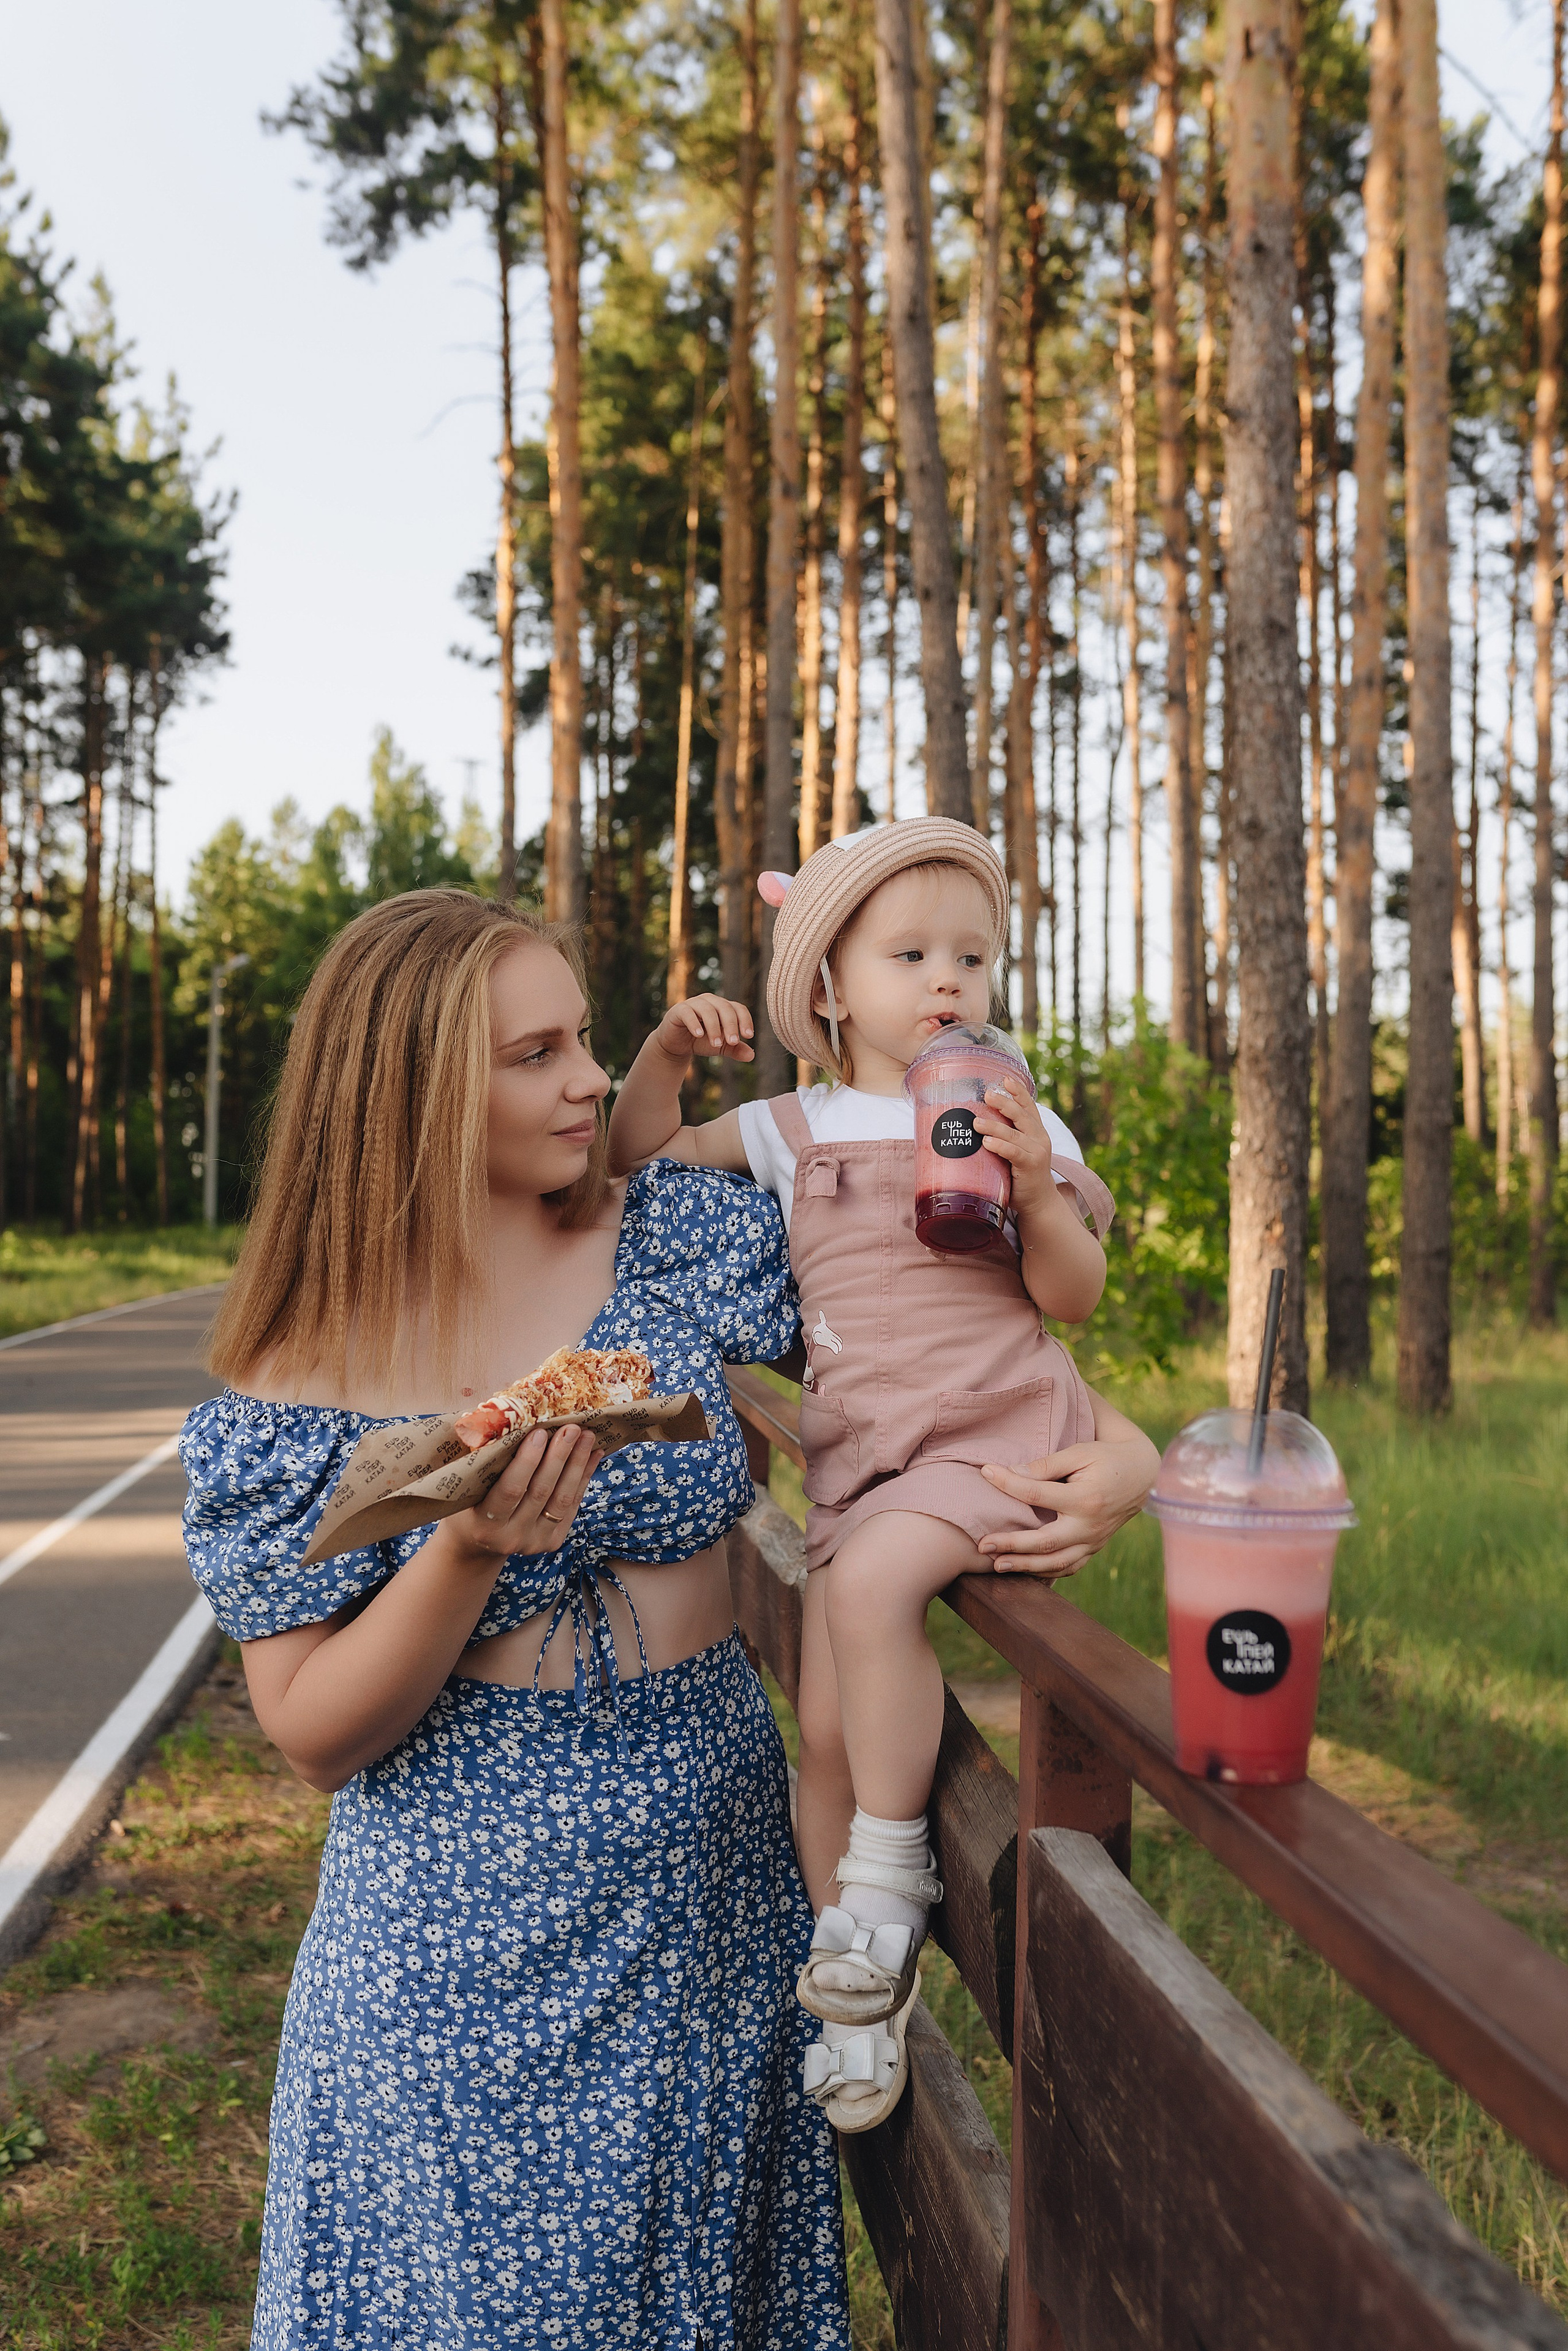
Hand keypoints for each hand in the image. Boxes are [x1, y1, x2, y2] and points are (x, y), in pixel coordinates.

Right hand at [446, 1425, 601, 1564]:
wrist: (476, 1545)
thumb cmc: (468, 1505)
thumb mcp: (465, 1488)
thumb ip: (482, 1462)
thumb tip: (501, 1418)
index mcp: (485, 1524)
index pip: (510, 1490)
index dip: (527, 1461)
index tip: (539, 1432)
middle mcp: (511, 1537)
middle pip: (541, 1492)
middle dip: (559, 1456)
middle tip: (571, 1427)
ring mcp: (535, 1542)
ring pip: (562, 1499)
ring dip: (577, 1464)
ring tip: (587, 1436)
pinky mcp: (552, 1542)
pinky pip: (572, 1505)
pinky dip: (583, 1477)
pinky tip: (593, 1454)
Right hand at [655, 995, 754, 1065]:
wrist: (676, 1045)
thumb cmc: (700, 1041)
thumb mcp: (720, 1046)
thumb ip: (735, 1049)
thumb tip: (752, 1055)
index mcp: (723, 1007)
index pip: (738, 1008)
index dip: (745, 1020)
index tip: (748, 1035)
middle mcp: (710, 1001)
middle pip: (725, 1008)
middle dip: (731, 1025)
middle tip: (733, 1042)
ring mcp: (694, 1004)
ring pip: (708, 1010)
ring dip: (714, 1027)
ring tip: (716, 1044)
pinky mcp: (679, 1010)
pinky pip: (688, 1013)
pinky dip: (694, 1023)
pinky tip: (699, 1035)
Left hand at [972, 1075, 1061, 1224]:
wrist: (1039, 1201)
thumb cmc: (1022, 1175)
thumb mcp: (1018, 1151)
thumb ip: (1007, 1137)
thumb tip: (976, 1121)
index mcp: (1036, 1131)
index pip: (1029, 1107)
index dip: (1018, 1092)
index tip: (1005, 1079)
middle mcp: (1039, 1138)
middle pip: (1021, 1115)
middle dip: (1004, 1103)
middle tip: (986, 1094)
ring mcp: (1037, 1152)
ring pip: (1013, 1134)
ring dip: (994, 1126)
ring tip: (976, 1122)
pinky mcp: (1031, 1166)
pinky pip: (1013, 1152)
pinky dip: (1000, 1145)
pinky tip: (987, 1142)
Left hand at [975, 1433, 1157, 1577]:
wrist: (1142, 1475)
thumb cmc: (1106, 1458)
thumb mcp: (1079, 1453)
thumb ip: (1046, 1465)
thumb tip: (1012, 1472)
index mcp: (1086, 1498)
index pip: (1038, 1494)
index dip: (1008, 1483)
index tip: (986, 1472)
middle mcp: (1090, 1526)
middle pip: (1045, 1542)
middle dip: (1011, 1545)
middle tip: (982, 1545)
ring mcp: (1093, 1541)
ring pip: (1056, 1562)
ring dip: (1024, 1566)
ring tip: (996, 1565)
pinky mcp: (1094, 1548)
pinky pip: (1069, 1567)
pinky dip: (1046, 1573)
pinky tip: (1024, 1572)